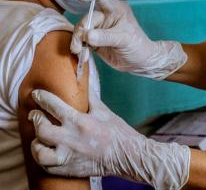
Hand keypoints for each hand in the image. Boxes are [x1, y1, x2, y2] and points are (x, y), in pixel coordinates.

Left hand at [29, 89, 189, 188]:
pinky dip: (42, 159)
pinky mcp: (68, 170)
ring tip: (38, 137)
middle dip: (35, 119)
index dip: (42, 98)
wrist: (126, 154)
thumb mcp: (103, 110)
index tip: (36, 94)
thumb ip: (90, 97)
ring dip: (36, 143)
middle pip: (42, 129)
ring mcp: (68, 156)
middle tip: (34, 115)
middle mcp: (71, 139)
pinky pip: (46, 167)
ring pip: (39, 152)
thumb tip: (85, 81)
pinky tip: (45, 151)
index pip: (54, 106)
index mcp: (79, 121)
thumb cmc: (116, 131)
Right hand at [71, 0, 186, 79]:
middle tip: (79, 46)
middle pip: (86, 19)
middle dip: (81, 31)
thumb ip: (105, 37)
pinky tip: (84, 57)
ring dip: (77, 41)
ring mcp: (99, 28)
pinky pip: (81, 41)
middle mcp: (106, 16)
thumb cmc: (137, 45)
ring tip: (78, 52)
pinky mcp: (94, 40)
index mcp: (116, 9)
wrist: (139, 62)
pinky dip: (79, 48)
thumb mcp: (124, 39)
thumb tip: (87, 35)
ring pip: (81, 30)